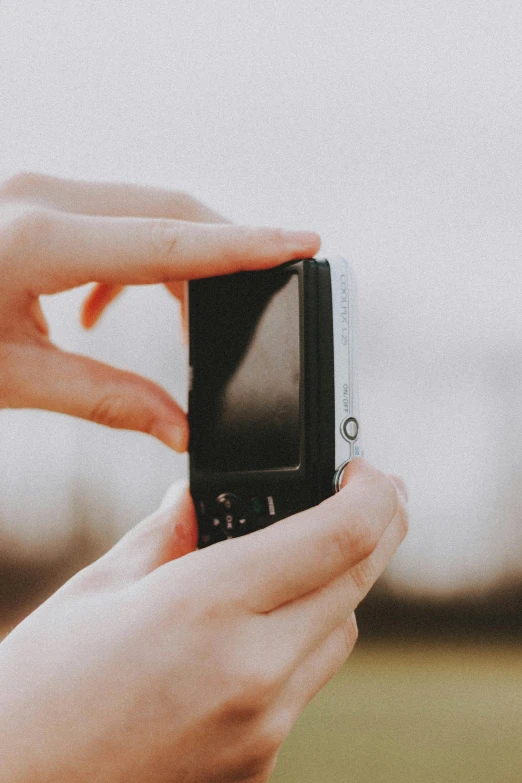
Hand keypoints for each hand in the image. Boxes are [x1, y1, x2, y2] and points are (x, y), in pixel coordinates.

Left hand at [0, 172, 318, 449]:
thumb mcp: (12, 380)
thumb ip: (107, 400)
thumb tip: (178, 429)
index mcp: (35, 240)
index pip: (168, 239)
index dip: (245, 245)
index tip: (305, 240)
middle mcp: (42, 196)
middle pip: (170, 212)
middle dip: (226, 260)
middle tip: (255, 315)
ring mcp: (37, 189)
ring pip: (146, 212)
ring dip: (180, 264)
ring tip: (185, 330)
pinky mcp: (34, 200)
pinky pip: (111, 219)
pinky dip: (134, 262)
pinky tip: (105, 312)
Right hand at [0, 459, 407, 782]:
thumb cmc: (36, 695)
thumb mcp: (99, 590)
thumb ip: (168, 535)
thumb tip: (198, 500)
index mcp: (204, 608)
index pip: (338, 537)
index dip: (374, 494)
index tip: (370, 474)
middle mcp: (251, 674)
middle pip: (356, 584)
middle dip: (370, 532)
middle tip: (359, 499)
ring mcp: (261, 731)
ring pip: (339, 635)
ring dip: (332, 590)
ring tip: (288, 568)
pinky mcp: (258, 767)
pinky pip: (304, 686)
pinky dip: (294, 648)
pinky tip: (248, 637)